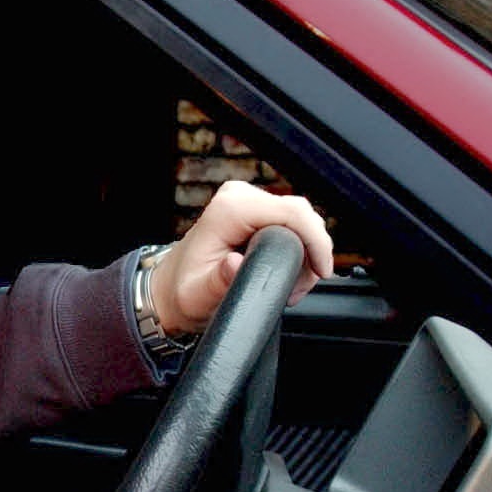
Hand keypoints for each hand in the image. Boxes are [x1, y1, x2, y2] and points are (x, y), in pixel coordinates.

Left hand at [152, 180, 333, 336]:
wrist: (170, 288)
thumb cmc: (184, 292)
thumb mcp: (199, 294)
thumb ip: (219, 281)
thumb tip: (235, 263)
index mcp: (229, 210)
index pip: (292, 212)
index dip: (316, 242)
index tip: (321, 272)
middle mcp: (238, 197)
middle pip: (301, 214)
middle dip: (311, 253)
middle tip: (297, 289)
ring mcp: (246, 199)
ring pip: (300, 219)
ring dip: (305, 253)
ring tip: (289, 287)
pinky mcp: (254, 209)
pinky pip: (291, 223)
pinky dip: (297, 249)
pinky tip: (285, 273)